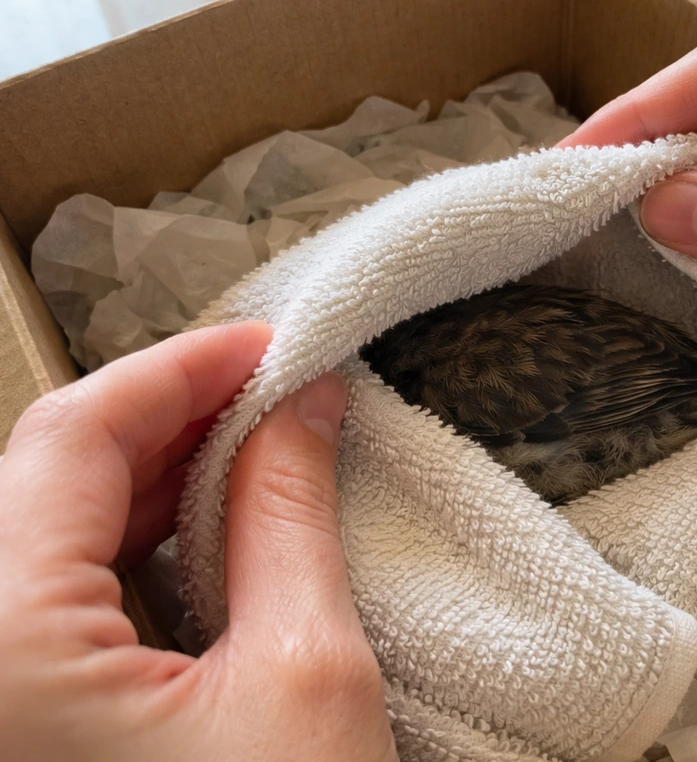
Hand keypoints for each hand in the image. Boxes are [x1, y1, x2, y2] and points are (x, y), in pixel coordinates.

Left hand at [0, 323, 396, 760]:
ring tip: (250, 440)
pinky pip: (52, 585)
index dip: (178, 372)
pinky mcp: (20, 710)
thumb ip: (291, 515)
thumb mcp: (306, 670)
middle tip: (268, 386)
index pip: (73, 439)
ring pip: (48, 525)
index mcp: (7, 646)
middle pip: (51, 474)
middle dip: (169, 415)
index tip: (262, 345)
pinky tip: (202, 517)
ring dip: (153, 470)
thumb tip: (301, 406)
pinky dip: (131, 535)